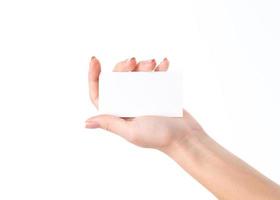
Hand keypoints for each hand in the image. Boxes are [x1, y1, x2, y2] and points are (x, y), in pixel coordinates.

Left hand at [85, 57, 204, 149]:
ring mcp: (143, 98)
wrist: (185, 136)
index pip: (100, 94)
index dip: (93, 77)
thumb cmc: (159, 137)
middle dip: (123, 67)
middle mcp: (128, 105)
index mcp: (119, 114)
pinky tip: (164, 63)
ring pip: (136, 75)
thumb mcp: (131, 132)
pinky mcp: (158, 93)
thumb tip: (86, 122)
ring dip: (142, 64)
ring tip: (153, 62)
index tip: (95, 60)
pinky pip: (155, 76)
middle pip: (118, 79)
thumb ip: (110, 124)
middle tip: (134, 60)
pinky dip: (159, 68)